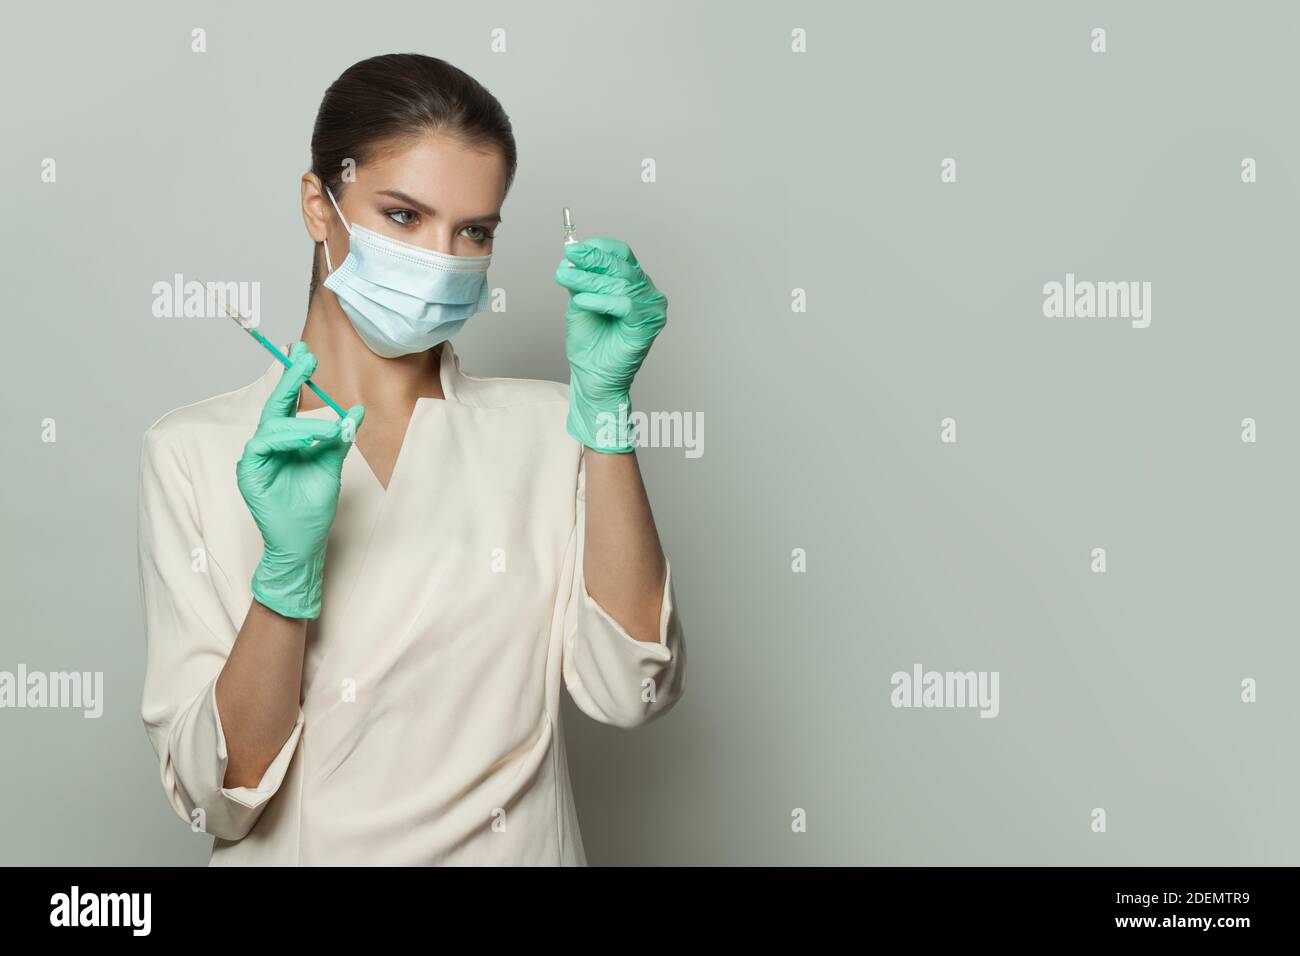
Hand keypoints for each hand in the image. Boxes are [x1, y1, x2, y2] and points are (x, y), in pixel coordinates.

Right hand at [236, 341, 364, 618]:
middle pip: (276, 405)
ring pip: (273, 424)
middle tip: (305, 356)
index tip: (305, 353)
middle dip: (290, 379)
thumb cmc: (313, 508)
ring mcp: (257, 458)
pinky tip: (307, 439)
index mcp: (287, 441)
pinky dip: (287, 439)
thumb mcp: (332, 466)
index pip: (290, 404)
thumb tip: (356, 409)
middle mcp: (269, 445)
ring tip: (328, 432)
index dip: (296, 378)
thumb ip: (340, 438)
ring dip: (303, 423)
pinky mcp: (249, 472)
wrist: (304, 542)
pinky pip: (263, 445)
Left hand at [554, 238, 666, 452]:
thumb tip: (571, 259)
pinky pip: (625, 304)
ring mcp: (650, 309)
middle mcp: (646, 293)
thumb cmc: (590, 345)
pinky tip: (582, 300)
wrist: (592, 378)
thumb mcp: (579, 303)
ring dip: (590, 280)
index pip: (621, 254)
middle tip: (569, 258)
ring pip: (621, 283)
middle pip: (621, 265)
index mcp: (633, 284)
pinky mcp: (647, 325)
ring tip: (566, 278)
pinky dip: (601, 300)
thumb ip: (580, 282)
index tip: (573, 249)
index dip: (598, 248)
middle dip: (591, 260)